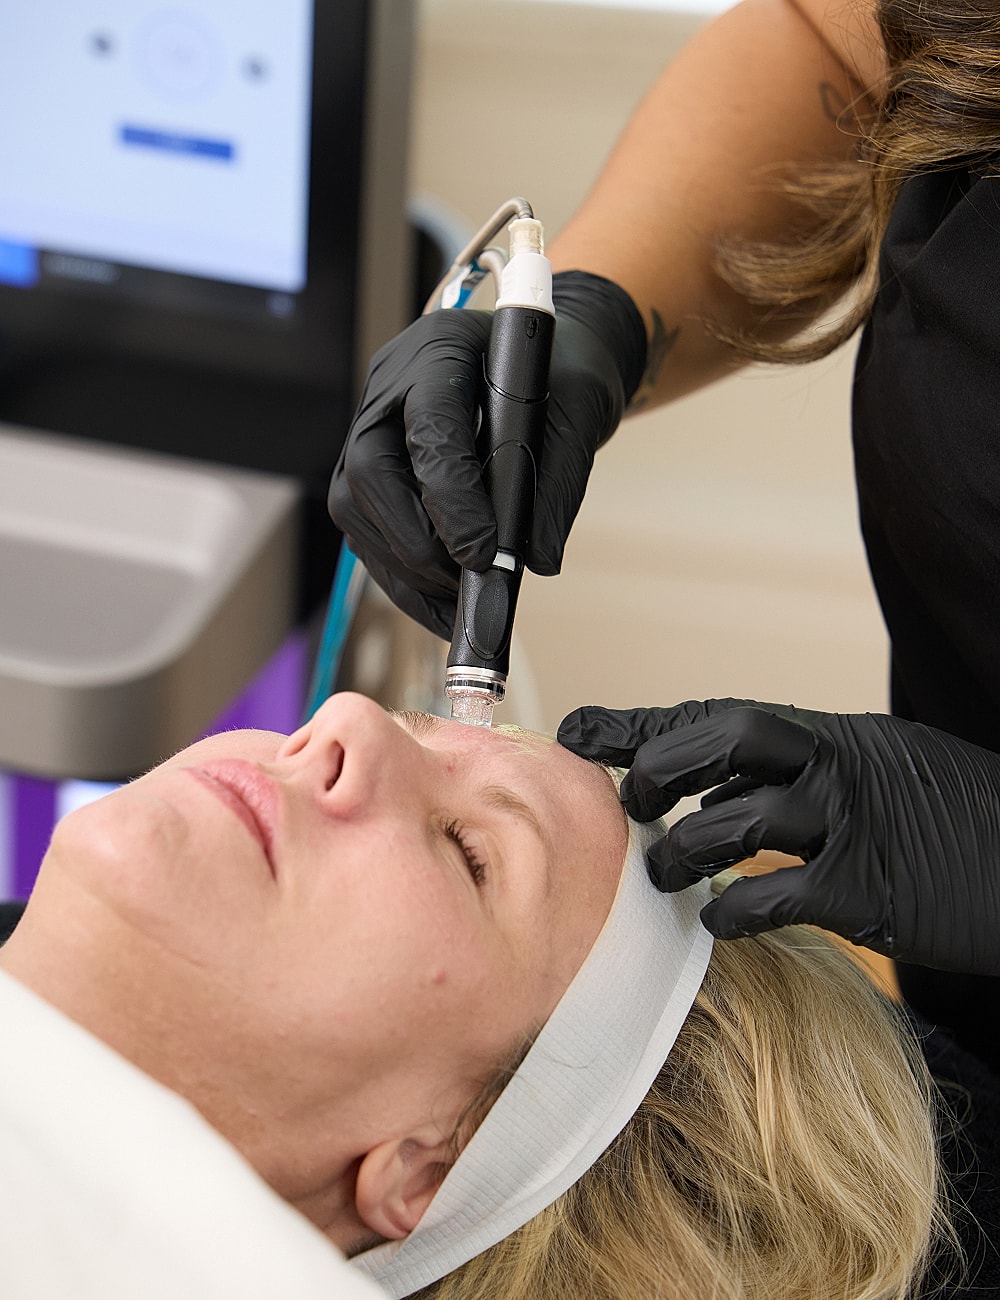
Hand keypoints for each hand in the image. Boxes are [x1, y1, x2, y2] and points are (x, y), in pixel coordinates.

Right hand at [328, 272, 645, 638]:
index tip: (482, 553)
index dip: (450, 498)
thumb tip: (536, 559)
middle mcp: (390, 388)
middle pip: (369, 472)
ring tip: (461, 601)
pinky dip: (405, 578)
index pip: (428, 429)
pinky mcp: (371, 473)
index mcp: (439, 349)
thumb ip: (560, 482)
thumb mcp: (581, 415)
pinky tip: (445, 606)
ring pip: (356, 508)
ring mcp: (371, 429)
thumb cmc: (562, 378)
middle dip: (416, 541)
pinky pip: (368, 533)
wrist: (548, 369)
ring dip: (406, 567)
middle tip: (469, 582)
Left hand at [557, 698, 999, 974]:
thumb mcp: (885, 770)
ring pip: (738, 819)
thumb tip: (724, 791)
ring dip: (683, 849)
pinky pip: (778, 895)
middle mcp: (839, 764)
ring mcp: (856, 824)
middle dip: (660, 769)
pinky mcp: (873, 892)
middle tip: (636, 806)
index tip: (582, 730)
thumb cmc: (961, 824)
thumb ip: (807, 772)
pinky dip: (733, 910)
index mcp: (834, 734)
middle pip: (723, 738)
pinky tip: (720, 922)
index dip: (644, 722)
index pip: (720, 714)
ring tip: (664, 876)